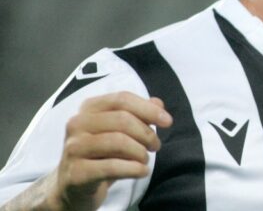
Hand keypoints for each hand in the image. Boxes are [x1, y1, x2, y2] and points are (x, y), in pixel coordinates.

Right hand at [49, 92, 172, 210]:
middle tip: (156, 146)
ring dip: (140, 152)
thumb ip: (138, 114)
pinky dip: (134, 169)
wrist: (72, 187)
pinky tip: (142, 171)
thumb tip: (158, 103)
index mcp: (88, 108)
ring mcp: (73, 148)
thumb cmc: (101, 154)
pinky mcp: (76, 173)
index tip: (168, 121)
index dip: (148, 109)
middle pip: (122, 119)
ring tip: (145, 160)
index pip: (122, 99)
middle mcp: (77, 124)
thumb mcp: (120, 131)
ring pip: (118, 142)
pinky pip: (112, 167)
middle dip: (146, 133)